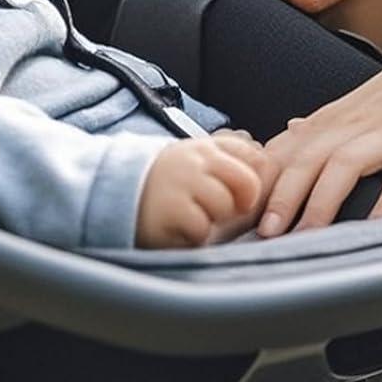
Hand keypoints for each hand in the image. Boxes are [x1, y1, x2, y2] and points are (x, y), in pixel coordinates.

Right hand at [135, 130, 276, 247]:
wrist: (115, 193)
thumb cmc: (164, 183)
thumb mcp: (192, 162)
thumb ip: (225, 161)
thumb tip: (266, 163)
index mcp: (204, 147)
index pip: (249, 153)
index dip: (252, 176)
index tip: (240, 191)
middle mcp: (195, 159)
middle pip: (247, 181)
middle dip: (241, 201)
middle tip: (223, 210)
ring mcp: (183, 182)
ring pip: (225, 205)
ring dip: (213, 219)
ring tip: (192, 216)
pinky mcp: (173, 209)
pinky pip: (202, 228)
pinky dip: (194, 234)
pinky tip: (178, 228)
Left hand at [256, 19, 381, 236]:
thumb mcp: (366, 100)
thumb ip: (327, 121)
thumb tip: (288, 131)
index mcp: (339, 115)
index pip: (286, 147)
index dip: (259, 178)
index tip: (238, 208)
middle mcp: (359, 122)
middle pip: (307, 157)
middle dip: (280, 195)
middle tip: (261, 233)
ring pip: (345, 164)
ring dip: (321, 202)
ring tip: (305, 236)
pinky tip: (378, 225)